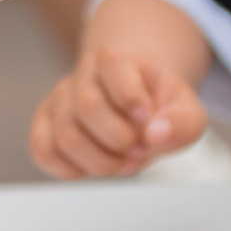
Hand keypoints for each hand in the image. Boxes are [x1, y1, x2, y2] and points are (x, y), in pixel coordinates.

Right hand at [29, 47, 208, 178]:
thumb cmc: (159, 106)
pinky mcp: (45, 125)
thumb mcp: (187, 112)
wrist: (137, 103)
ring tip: (122, 162)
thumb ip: (182, 123)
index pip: (113, 69)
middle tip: (139, 148)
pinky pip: (43, 151)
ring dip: (100, 162)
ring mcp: (59, 100)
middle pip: (87, 107)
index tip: (149, 117)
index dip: (133, 101)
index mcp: (117, 60)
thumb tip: (156, 135)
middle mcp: (82, 76)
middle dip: (120, 140)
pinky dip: (70, 170)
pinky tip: (93, 166)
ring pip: (66, 136)